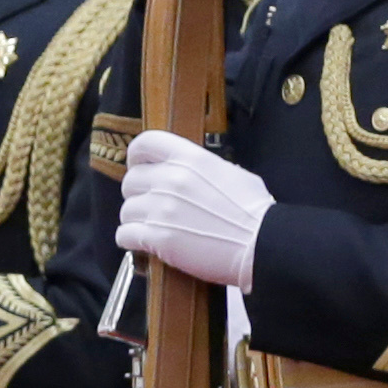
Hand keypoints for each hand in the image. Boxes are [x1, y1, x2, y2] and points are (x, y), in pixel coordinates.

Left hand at [117, 131, 273, 289]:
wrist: (262, 244)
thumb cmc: (254, 211)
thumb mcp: (233, 174)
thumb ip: (203, 169)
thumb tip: (188, 171)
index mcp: (190, 158)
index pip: (145, 143)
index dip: (137, 156)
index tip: (139, 167)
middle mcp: (171, 179)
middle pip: (130, 181)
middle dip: (139, 195)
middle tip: (153, 207)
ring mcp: (162, 208)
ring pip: (126, 210)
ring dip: (136, 220)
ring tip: (154, 228)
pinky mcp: (158, 237)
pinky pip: (124, 235)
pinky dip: (131, 240)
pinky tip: (145, 243)